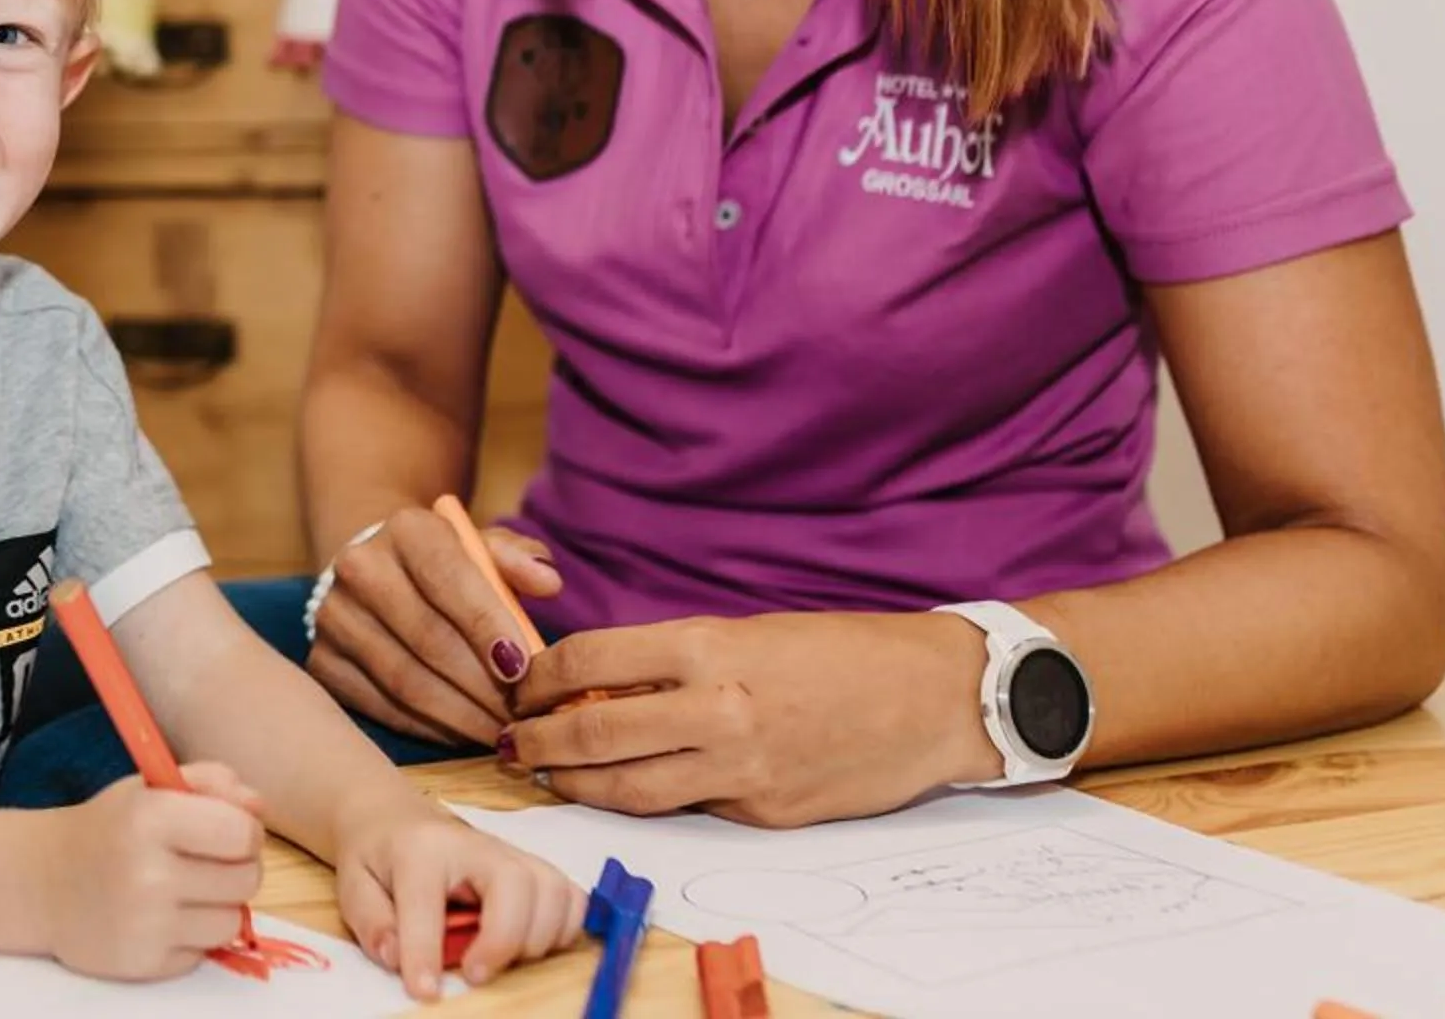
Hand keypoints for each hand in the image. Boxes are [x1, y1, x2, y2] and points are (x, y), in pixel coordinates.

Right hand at [39, 763, 268, 980]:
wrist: (42, 882)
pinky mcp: (143, 964)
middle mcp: (148, 873)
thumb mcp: (152, 787)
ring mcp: (146, 924)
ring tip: (182, 890)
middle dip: (235, 868)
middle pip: (246, 879)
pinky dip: (191, 936)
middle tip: (202, 861)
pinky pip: (203, 952)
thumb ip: (212, 783)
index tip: (223, 830)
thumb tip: (259, 807)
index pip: (243, 833)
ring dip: (216, 906)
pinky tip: (160, 917)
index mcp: (150, 817)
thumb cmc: (109, 827)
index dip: (243, 831)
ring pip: (231, 921)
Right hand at [306, 505, 562, 745]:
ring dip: (460, 714)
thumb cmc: (446, 567)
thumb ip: (517, 560)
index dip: (486, 623)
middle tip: (522, 715)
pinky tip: (461, 733)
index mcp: (406, 528)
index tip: (523, 668)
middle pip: (428, 637)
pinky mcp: (323, 661)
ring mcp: (334, 617)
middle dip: (482, 684)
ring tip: (499, 730)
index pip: (448, 576)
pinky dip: (427, 728)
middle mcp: (359, 566)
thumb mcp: (483, 549)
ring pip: (405, 679)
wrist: (374, 571)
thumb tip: (548, 582)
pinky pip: (380, 706)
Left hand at [328, 791, 590, 1000]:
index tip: (425, 991)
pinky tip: (533, 945)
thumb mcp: (353, 883)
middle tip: (475, 974)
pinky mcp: (533, 867)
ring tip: (505, 960)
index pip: (427, 901)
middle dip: (504, 939)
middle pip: (514, 884)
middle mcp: (474, 845)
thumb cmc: (378, 856)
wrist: (396, 817)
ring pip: (552, 889)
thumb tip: (396, 959)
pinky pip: (571, 896)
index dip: (426, 951)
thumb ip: (372, 922)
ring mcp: (510, 853)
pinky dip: (564, 927)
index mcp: (421, 849)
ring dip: (538, 937)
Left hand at [504, 609, 1001, 826]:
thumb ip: (676, 660)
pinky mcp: (765, 812)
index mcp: (710, 647)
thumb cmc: (845, 652)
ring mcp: (741, 769)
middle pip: (592, 732)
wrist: (936, 698)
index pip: (589, 660)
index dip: (540, 677)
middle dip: (536, 740)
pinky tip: (627, 788)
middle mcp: (717, 709)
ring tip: (545, 774)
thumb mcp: (749, 632)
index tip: (520, 684)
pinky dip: (648, 798)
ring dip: (574, 783)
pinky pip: (689, 808)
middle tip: (508, 741)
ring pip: (628, 788)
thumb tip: (601, 684)